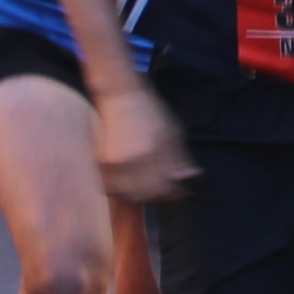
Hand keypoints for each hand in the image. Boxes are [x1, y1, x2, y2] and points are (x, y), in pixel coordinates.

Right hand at [90, 77, 193, 207]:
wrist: (121, 96)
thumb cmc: (150, 113)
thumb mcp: (173, 131)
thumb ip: (181, 157)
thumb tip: (190, 176)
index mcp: (157, 149)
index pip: (168, 186)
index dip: (175, 193)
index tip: (179, 192)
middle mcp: (137, 157)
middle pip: (148, 194)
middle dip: (159, 196)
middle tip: (164, 192)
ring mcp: (117, 160)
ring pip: (129, 195)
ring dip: (140, 197)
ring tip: (147, 189)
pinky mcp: (103, 161)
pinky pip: (112, 188)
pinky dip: (121, 191)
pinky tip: (129, 184)